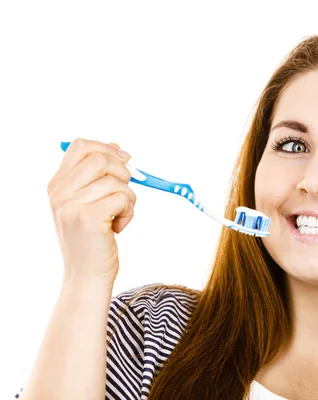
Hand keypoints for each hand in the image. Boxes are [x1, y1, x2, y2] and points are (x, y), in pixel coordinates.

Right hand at [47, 138, 135, 285]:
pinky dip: (129, 212)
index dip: (106, 148)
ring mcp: (71, 206)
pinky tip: (118, 227)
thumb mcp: (87, 204)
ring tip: (118, 216)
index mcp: (57, 186)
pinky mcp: (88, 218)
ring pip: (116, 181)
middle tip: (123, 194)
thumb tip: (117, 147)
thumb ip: (96, 177)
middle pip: (100, 159)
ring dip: (128, 198)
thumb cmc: (92, 239)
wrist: (86, 276)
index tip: (124, 159)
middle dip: (122, 173)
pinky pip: (123, 198)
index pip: (80, 146)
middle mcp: (59, 193)